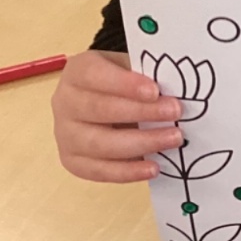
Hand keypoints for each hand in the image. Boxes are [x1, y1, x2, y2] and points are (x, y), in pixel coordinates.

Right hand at [52, 49, 183, 183]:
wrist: (103, 99)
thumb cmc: (122, 81)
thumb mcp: (131, 68)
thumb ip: (147, 76)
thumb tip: (175, 92)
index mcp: (78, 72)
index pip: (94, 76)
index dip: (124, 84)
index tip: (155, 91)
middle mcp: (64, 102)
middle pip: (98, 110)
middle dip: (140, 113)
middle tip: (175, 113)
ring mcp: (65, 134)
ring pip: (98, 144)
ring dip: (140, 143)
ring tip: (172, 139)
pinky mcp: (72, 160)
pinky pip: (97, 170)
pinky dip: (127, 172)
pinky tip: (153, 167)